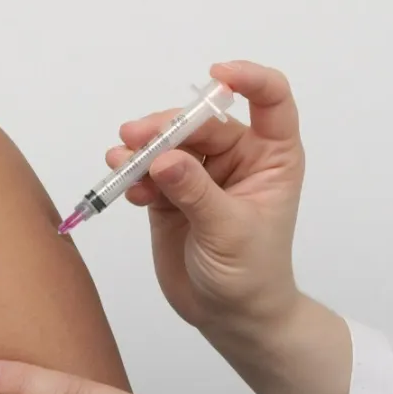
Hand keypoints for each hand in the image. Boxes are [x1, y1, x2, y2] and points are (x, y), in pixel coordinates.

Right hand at [109, 62, 305, 338]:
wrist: (230, 317)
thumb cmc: (251, 275)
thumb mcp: (230, 234)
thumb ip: (197, 193)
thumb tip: (164, 158)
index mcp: (272, 157)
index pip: (271, 101)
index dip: (249, 80)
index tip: (217, 75)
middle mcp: (239, 157)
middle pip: (202, 123)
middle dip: (167, 127)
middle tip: (134, 138)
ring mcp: (203, 174)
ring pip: (170, 143)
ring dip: (143, 149)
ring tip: (120, 161)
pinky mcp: (172, 193)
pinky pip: (149, 171)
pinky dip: (134, 175)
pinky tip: (127, 189)